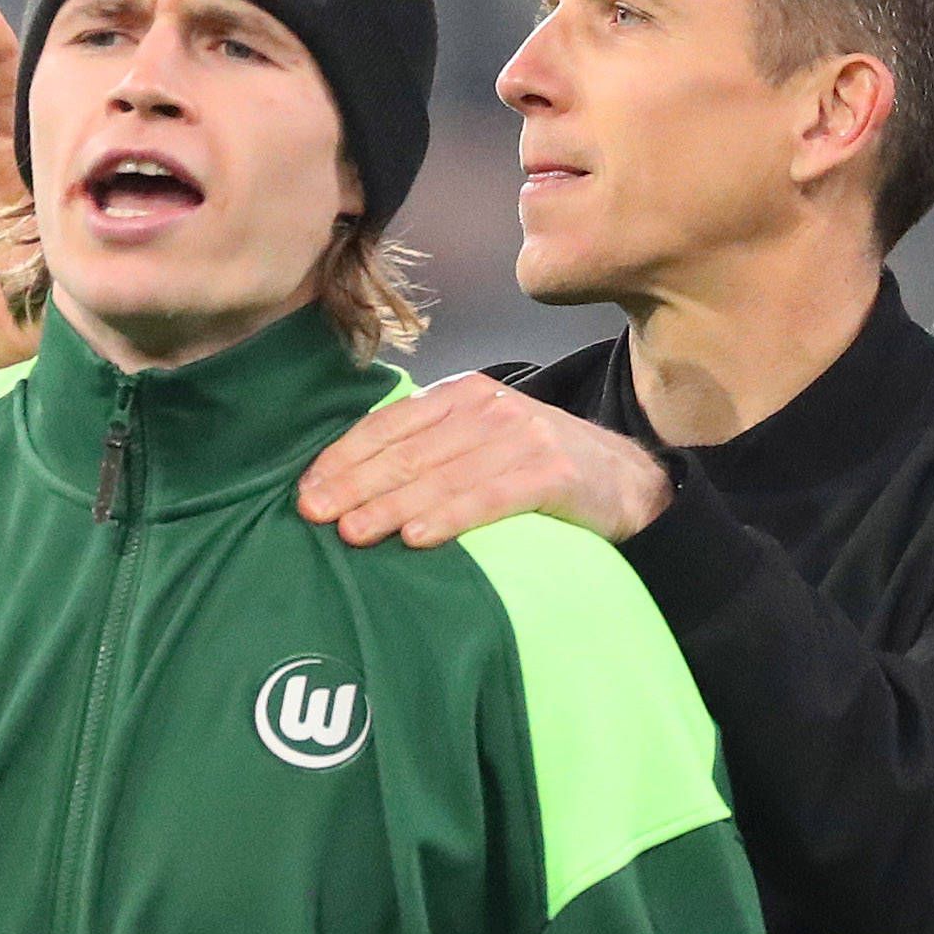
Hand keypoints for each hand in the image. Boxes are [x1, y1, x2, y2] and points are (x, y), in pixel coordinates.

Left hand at [297, 373, 674, 548]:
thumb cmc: (538, 467)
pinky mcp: (552, 472)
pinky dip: (451, 517)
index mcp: (461, 395)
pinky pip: (491, 497)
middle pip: (408, 451)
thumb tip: (349, 486)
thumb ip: (428, 451)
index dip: (343, 459)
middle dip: (354, 484)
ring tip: (352, 533)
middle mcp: (489, 407)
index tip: (304, 492)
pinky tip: (416, 538)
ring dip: (391, 505)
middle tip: (312, 515)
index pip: (389, 425)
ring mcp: (523, 436)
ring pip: (442, 474)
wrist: (628, 480)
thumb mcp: (480, 443)